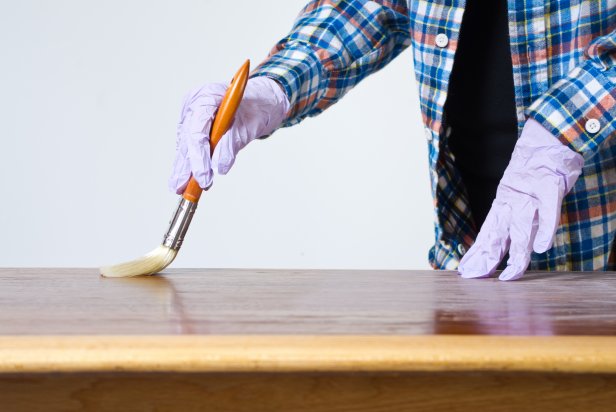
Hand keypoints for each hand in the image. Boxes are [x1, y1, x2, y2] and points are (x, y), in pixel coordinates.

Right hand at [169, 76, 289, 192]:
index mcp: (207, 96)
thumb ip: (232, 144)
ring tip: (179, 188)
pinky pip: (188, 145)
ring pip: (184, 144)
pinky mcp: (191, 123)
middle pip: (187, 138)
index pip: (197, 130)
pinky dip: (189, 161)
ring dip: (184, 166)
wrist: (259, 101)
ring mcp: (191, 113)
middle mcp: (194, 103)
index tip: (203, 177)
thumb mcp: (249, 126)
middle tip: (183, 188)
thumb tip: (220, 167)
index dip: (198, 157)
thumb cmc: (255, 108)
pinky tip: (185, 178)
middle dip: (187, 165)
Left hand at [457, 119, 583, 280]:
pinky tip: (541, 248)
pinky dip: (546, 230)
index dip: (477, 255)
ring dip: (517, 254)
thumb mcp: (515, 195)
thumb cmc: (533, 170)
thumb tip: (507, 244)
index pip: (487, 236)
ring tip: (508, 275)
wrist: (546, 139)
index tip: (465, 272)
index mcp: (503, 207)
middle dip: (486, 259)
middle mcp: (512, 204)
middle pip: (498, 236)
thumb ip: (511, 217)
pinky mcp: (549, 189)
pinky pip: (549, 213)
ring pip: (522, 230)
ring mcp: (530, 197)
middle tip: (473, 278)